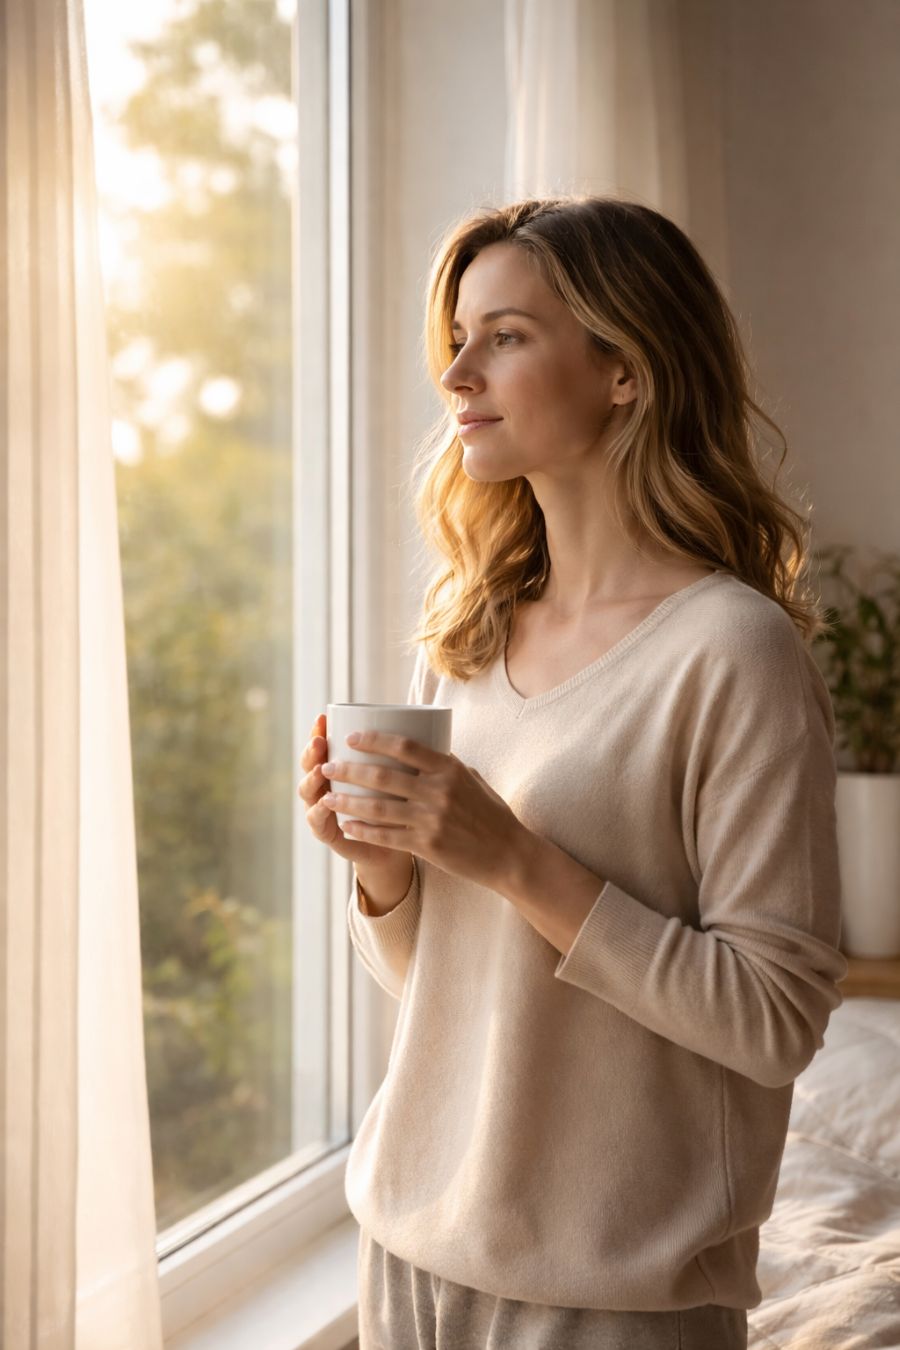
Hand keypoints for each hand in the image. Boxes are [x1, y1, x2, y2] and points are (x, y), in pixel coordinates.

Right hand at [298, 714, 413, 874]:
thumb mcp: (399, 777)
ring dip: (311, 780)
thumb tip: (414, 717)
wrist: (398, 847)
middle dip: (311, 753)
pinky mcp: (330, 835)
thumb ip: (397, 755)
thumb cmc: (399, 805)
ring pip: (308, 793)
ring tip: (320, 770)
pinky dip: (319, 814)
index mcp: (339, 770)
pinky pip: (319, 824)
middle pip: (309, 766)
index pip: (322, 746)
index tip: (323, 717)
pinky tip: (324, 804)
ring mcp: (324, 811)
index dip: (318, 731)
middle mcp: (326, 788)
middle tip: (320, 742)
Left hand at [319, 729, 525, 890]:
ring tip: (327, 797)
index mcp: (449, 769)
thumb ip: (444, 766)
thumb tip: (417, 750)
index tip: (350, 738)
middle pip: (383, 776)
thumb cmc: (490, 813)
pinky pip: (386, 836)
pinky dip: (362, 830)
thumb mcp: (472, 779)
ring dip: (348, 801)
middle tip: (327, 767)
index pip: (405, 747)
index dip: (374, 740)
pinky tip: (346, 825)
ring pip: (378, 807)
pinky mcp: (427, 845)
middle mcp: (439, 791)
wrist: (508, 854)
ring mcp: (432, 819)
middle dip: (349, 770)